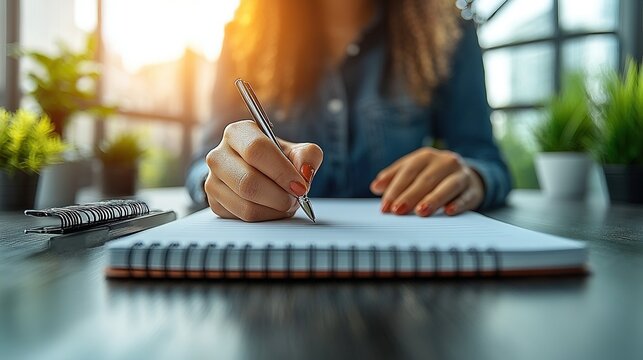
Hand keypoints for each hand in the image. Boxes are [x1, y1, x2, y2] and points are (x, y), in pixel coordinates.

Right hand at [205, 120, 322, 221]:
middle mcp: (218, 155)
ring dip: (274, 209)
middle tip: (295, 198)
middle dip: (279, 196)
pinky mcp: (214, 203)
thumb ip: (308, 156)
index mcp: (237, 133)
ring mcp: (211, 181)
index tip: (300, 186)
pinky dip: (265, 217)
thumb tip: (304, 173)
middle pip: (248, 182)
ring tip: (286, 203)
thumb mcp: (297, 151)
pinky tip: (272, 208)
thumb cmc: (277, 159)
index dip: (281, 171)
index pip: (256, 149)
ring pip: (246, 205)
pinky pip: (243, 218)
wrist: (260, 173)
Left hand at [369, 147, 483, 215]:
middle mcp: (445, 162)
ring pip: (448, 185)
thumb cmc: (432, 176)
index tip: (385, 206)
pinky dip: (458, 203)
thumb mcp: (413, 172)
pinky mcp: (473, 189)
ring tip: (421, 211)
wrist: (466, 177)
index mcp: (426, 156)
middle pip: (426, 179)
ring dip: (434, 199)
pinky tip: (448, 211)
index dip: (395, 189)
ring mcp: (461, 174)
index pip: (408, 171)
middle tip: (398, 211)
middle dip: (410, 196)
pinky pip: (466, 196)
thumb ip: (393, 178)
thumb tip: (375, 187)